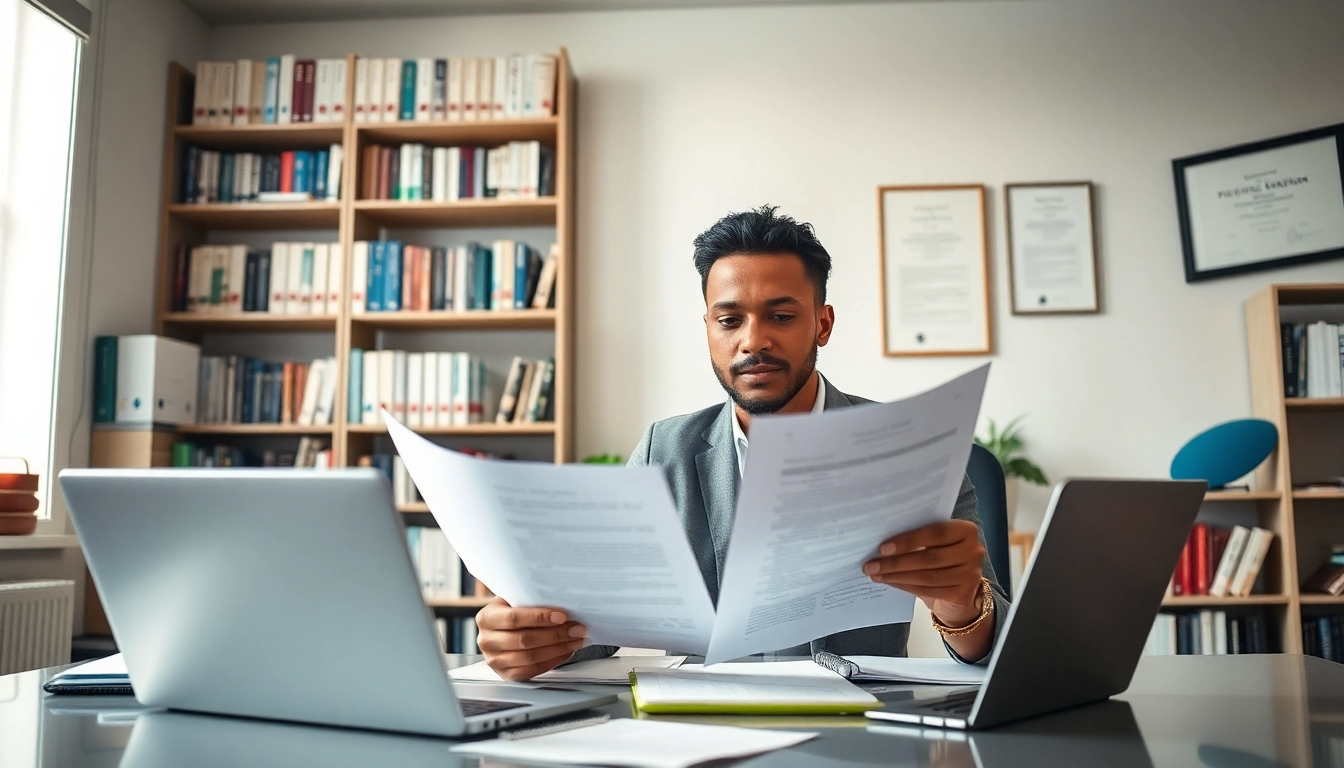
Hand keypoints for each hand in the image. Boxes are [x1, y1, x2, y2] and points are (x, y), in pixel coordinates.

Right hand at [476, 597, 587, 680]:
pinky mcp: (506, 675)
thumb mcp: (513, 601)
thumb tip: (564, 604)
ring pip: (531, 657)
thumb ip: (530, 601)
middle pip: (525, 640)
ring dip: (558, 649)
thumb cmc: (511, 612)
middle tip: (577, 629)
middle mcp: (487, 641)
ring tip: (576, 640)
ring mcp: (495, 661)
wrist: (499, 630)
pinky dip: (553, 661)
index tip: (562, 616)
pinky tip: (566, 651)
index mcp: (486, 618)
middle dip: (555, 634)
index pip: (514, 618)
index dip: (539, 618)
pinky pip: (533, 670)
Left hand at [863, 520, 986, 626]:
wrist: (961, 590)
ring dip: (897, 576)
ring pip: (927, 576)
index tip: (883, 548)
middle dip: (896, 562)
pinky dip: (906, 586)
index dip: (908, 541)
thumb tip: (883, 544)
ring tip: (876, 574)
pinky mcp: (962, 594)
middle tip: (871, 565)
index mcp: (965, 530)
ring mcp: (970, 574)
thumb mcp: (936, 543)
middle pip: (929, 557)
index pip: (935, 533)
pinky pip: (928, 590)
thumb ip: (919, 539)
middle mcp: (973, 551)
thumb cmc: (942, 558)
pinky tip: (890, 582)